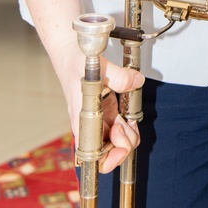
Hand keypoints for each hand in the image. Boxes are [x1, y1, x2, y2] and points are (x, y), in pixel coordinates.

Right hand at [58, 47, 144, 174]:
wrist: (69, 49)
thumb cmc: (74, 61)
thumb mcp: (95, 67)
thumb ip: (118, 76)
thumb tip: (137, 81)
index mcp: (82, 121)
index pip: (93, 156)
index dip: (109, 158)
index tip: (120, 143)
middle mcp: (90, 124)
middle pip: (109, 153)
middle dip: (124, 145)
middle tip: (125, 126)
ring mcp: (99, 118)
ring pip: (117, 141)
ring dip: (128, 136)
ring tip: (129, 121)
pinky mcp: (106, 108)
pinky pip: (121, 126)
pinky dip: (129, 125)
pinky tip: (130, 117)